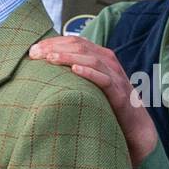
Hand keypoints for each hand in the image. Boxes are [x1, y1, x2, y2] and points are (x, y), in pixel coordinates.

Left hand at [29, 36, 158, 167]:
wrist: (135, 127)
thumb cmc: (107, 104)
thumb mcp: (90, 84)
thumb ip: (75, 73)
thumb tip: (46, 69)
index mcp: (100, 57)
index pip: (75, 41)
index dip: (53, 41)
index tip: (33, 49)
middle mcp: (109, 63)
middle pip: (80, 46)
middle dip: (55, 47)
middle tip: (34, 54)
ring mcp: (115, 77)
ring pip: (91, 59)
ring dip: (68, 57)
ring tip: (49, 59)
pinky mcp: (119, 94)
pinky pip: (105, 80)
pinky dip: (89, 73)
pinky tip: (74, 71)